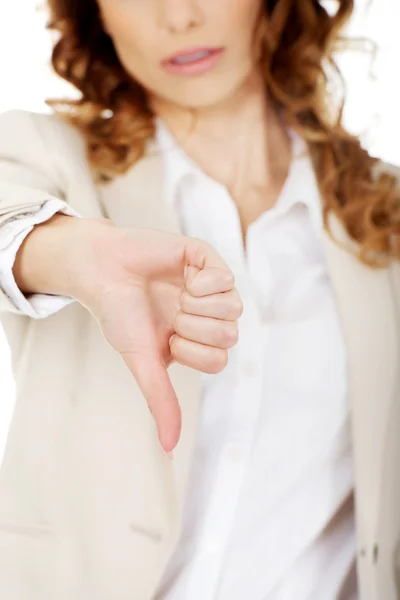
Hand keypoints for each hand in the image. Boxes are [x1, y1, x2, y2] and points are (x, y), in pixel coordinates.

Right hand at [16, 218, 241, 451]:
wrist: (100, 271)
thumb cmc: (120, 314)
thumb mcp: (142, 360)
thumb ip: (161, 399)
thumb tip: (170, 447)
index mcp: (196, 340)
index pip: (219, 360)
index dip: (193, 352)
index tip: (169, 337)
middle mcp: (208, 315)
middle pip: (231, 335)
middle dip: (195, 329)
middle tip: (172, 315)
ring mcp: (210, 286)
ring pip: (234, 307)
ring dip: (198, 306)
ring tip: (178, 296)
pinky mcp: (205, 258)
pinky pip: (227, 277)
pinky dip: (203, 283)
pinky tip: (185, 278)